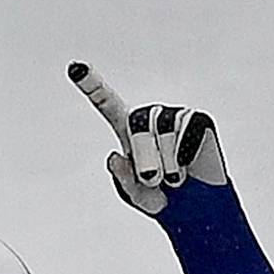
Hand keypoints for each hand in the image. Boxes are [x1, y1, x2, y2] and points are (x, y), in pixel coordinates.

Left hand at [69, 62, 228, 216]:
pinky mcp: (198, 119)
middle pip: (137, 123)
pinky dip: (185, 156)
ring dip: (167, 164)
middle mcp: (150, 115)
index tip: (75, 67)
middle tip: (154, 181)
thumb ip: (123, 180)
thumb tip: (115, 156)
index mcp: (127, 128)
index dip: (92, 85)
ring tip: (174, 178)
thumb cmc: (160, 197)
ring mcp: (175, 115)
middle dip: (145, 161)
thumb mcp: (137, 196)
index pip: (107, 103)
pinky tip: (188, 166)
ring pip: (163, 130)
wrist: (197, 206)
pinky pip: (187, 132)